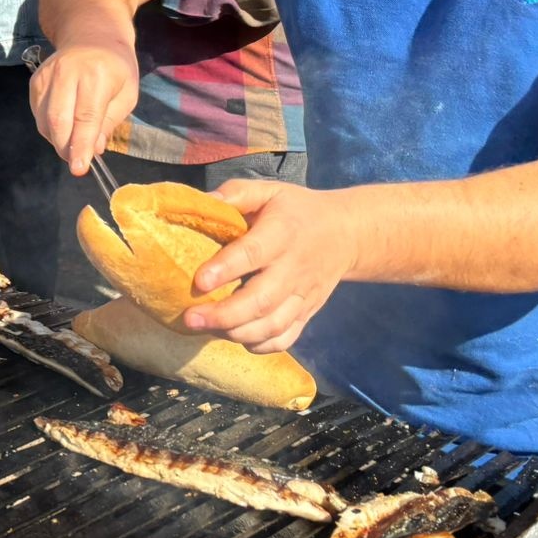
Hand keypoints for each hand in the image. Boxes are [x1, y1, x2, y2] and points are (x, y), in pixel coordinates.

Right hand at [29, 42, 136, 177]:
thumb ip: (109, 122)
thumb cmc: (116, 66)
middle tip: (76, 161)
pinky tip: (63, 127)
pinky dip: (48, 127)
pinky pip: (37, 113)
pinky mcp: (34, 80)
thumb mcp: (127, 94)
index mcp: (96, 75)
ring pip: (44, 120)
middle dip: (65, 147)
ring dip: (57, 139)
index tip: (79, 169)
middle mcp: (67, 73)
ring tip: (72, 142)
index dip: (81, 145)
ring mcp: (47, 75)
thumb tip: (93, 150)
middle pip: (58, 120)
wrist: (91, 34)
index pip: (85, 117)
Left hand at [178, 178, 361, 353]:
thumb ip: (235, 195)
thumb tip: (200, 204)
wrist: (346, 234)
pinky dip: (260, 346)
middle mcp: (293, 269)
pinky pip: (285, 338)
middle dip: (223, 314)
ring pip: (271, 325)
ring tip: (205, 328)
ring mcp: (302, 295)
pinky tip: (234, 337)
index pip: (253, 254)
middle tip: (190, 318)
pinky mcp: (307, 313)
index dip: (225, 269)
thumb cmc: (297, 211)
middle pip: (261, 300)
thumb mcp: (270, 191)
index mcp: (282, 234)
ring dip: (236, 333)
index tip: (199, 281)